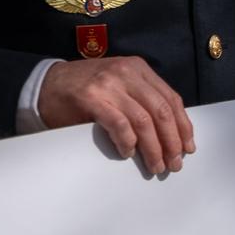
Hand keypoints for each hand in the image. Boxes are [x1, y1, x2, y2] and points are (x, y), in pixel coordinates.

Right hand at [38, 57, 193, 174]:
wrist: (46, 83)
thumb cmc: (87, 89)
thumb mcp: (120, 85)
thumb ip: (142, 99)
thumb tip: (170, 132)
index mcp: (139, 69)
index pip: (171, 98)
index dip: (183, 125)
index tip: (188, 146)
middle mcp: (127, 73)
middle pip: (161, 111)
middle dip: (172, 141)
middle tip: (175, 163)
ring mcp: (109, 84)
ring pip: (144, 120)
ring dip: (154, 148)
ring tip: (156, 166)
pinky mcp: (91, 98)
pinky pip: (119, 124)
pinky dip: (128, 142)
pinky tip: (128, 153)